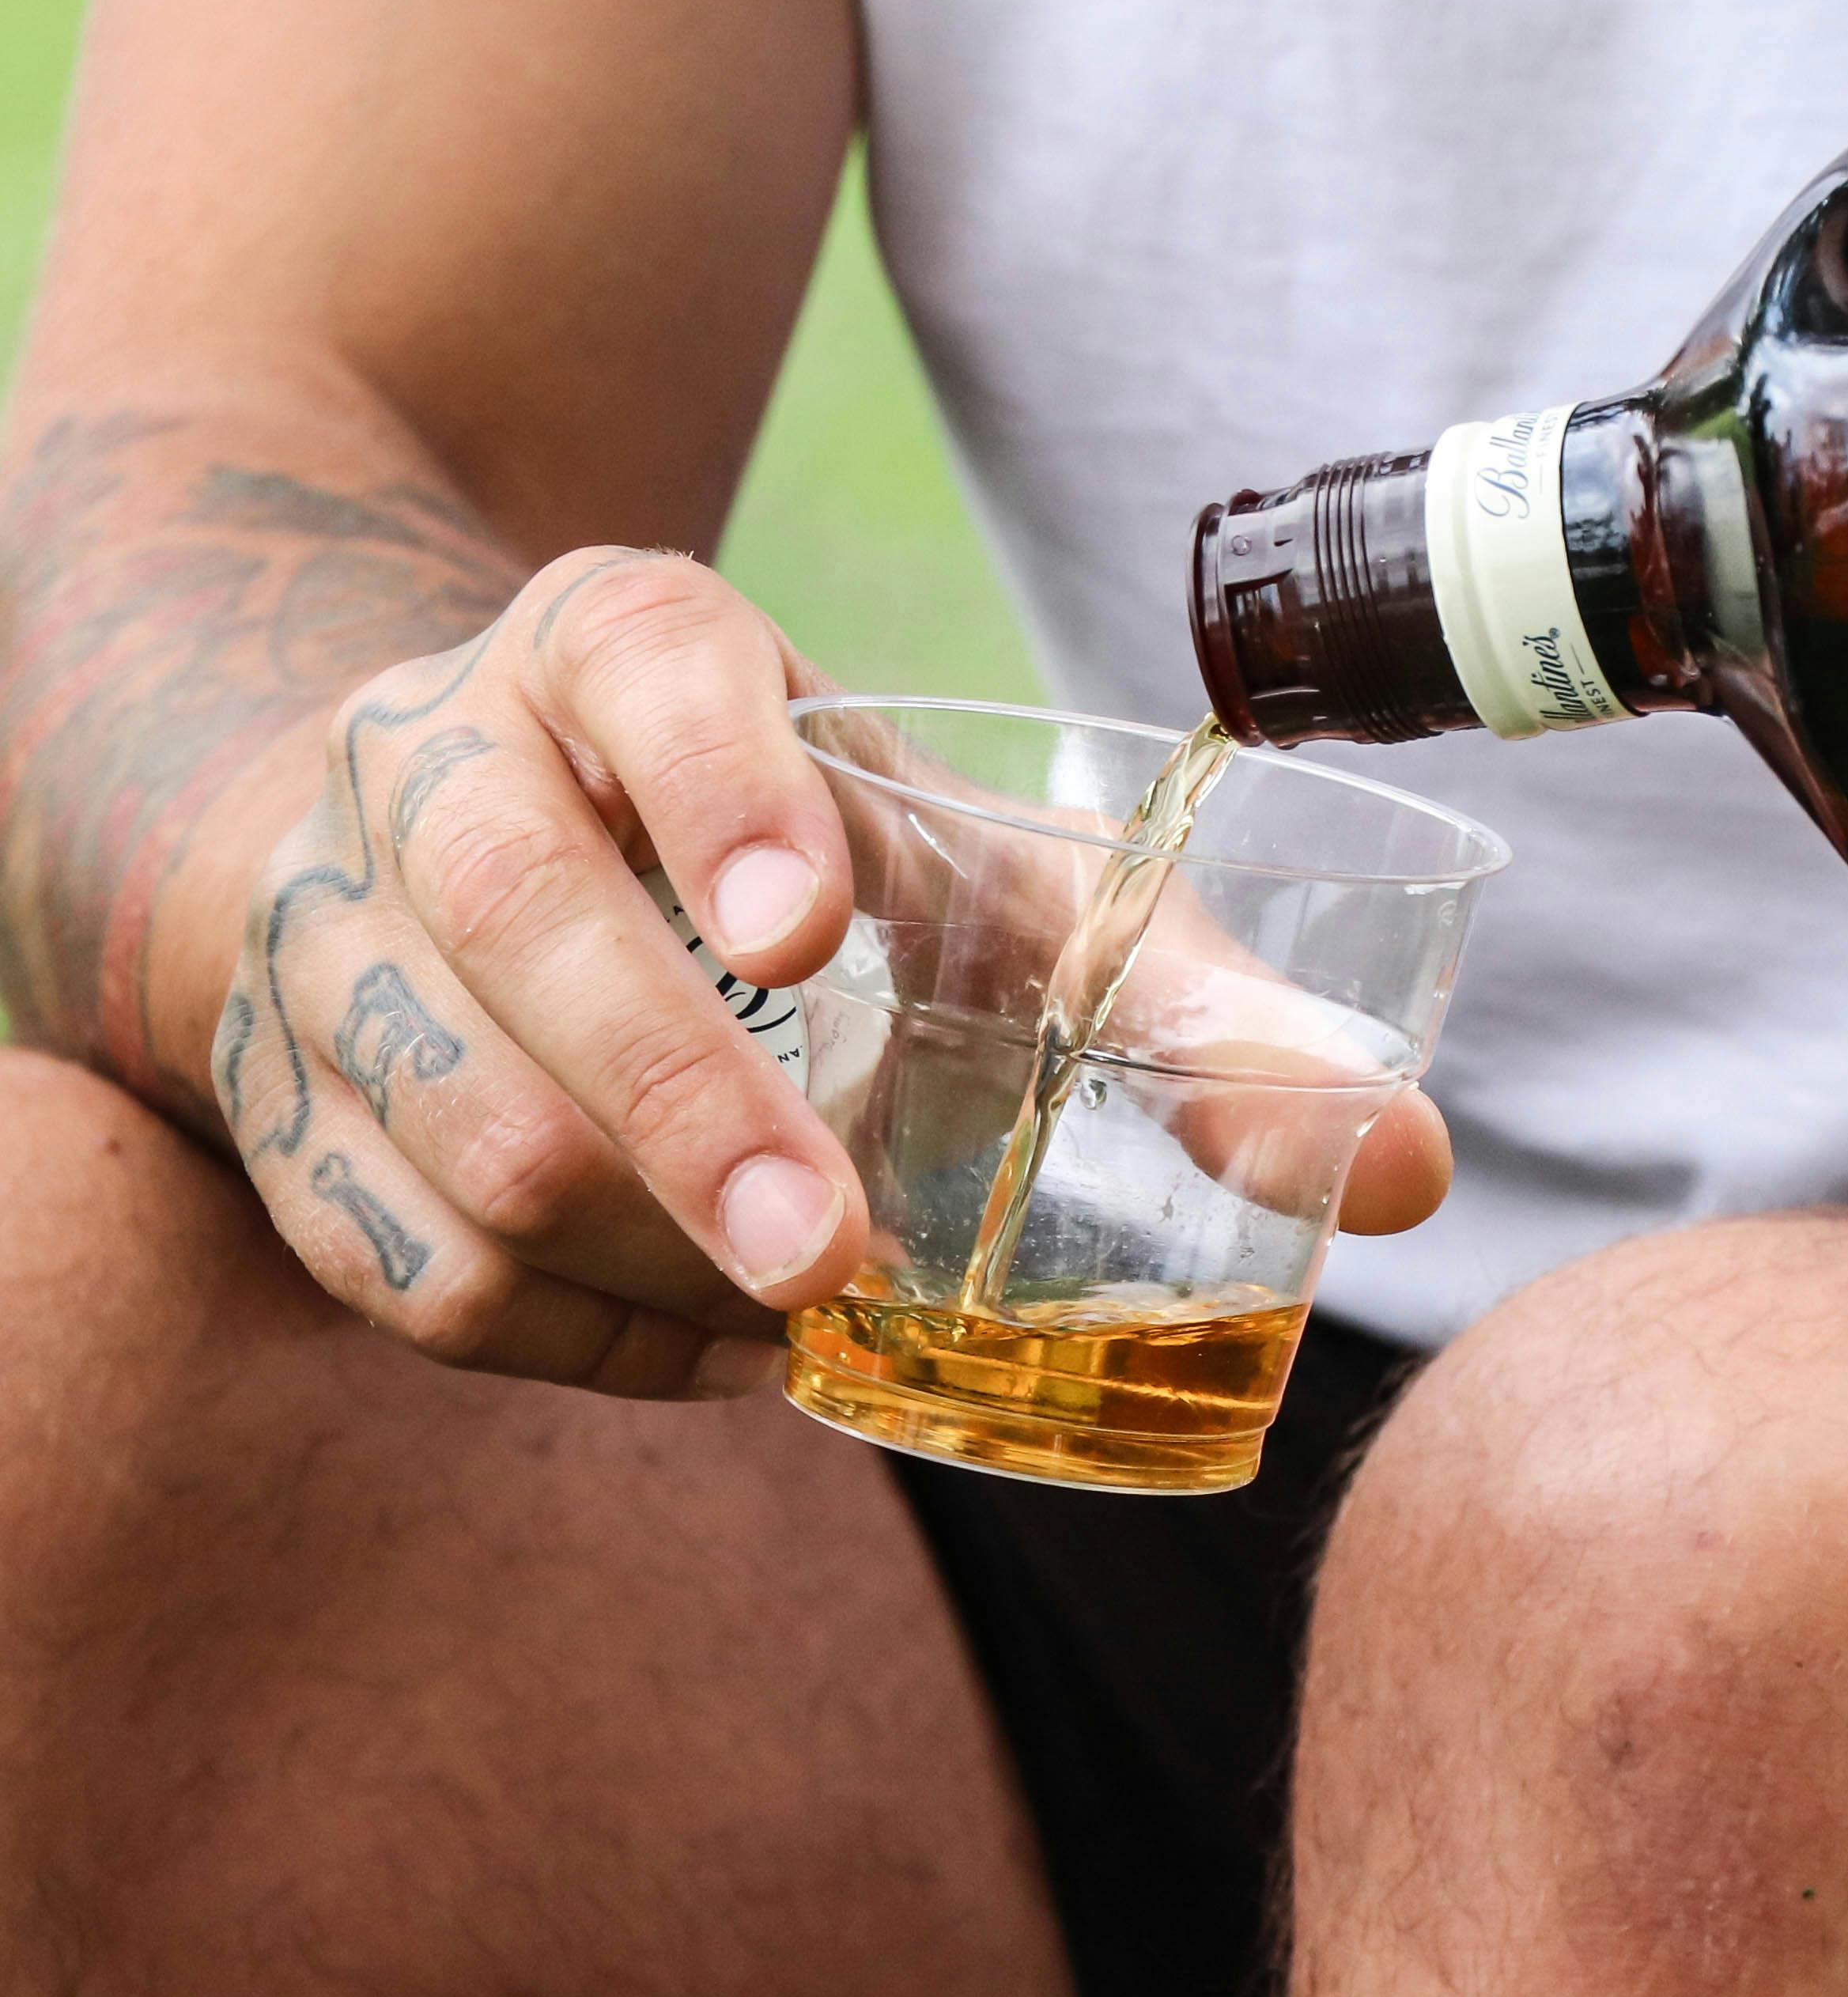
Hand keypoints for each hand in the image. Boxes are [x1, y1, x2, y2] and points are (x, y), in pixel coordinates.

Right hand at [214, 548, 1451, 1399]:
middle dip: (680, 1102)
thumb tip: (1418, 1171)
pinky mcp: (281, 1092)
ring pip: (444, 1114)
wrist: (489, 846)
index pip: (645, 668)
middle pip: (516, 919)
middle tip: (829, 1252)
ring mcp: (329, 924)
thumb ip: (1184, 1002)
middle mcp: (441, 755)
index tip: (821, 926)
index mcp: (620, 647)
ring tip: (797, 1312)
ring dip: (630, 1246)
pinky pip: (394, 1257)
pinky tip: (706, 1349)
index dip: (723, 788)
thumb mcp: (980, 875)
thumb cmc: (807, 864)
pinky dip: (562, 1335)